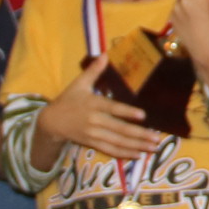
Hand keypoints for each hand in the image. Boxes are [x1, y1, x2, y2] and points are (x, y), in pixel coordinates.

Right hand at [40, 65, 167, 161]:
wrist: (51, 122)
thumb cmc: (68, 100)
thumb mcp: (79, 83)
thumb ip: (94, 70)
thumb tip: (105, 54)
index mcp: (93, 104)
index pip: (112, 108)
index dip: (127, 112)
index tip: (143, 115)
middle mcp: (94, 121)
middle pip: (119, 129)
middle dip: (139, 135)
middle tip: (157, 138)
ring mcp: (93, 134)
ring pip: (117, 142)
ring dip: (136, 146)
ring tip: (153, 147)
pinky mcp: (92, 144)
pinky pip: (110, 150)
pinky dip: (124, 154)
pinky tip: (138, 155)